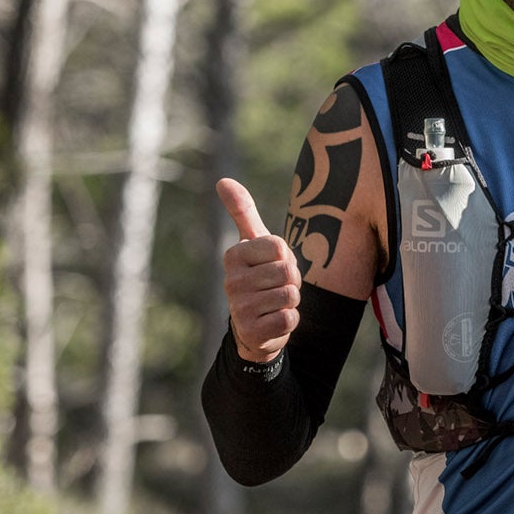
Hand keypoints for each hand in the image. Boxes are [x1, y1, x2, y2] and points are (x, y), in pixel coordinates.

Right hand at [217, 178, 300, 362]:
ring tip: (274, 303)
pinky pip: (289, 318)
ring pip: (290, 295)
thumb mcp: (253, 242)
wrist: (255, 326)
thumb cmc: (259, 276)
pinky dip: (289, 320)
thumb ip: (242, 211)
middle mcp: (231, 281)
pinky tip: (274, 321)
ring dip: (291, 301)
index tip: (273, 265)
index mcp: (233, 256)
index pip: (280, 247)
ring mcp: (239, 309)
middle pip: (287, 272)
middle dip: (292, 281)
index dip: (286, 258)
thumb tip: (222, 180)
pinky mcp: (251, 333)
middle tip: (276, 287)